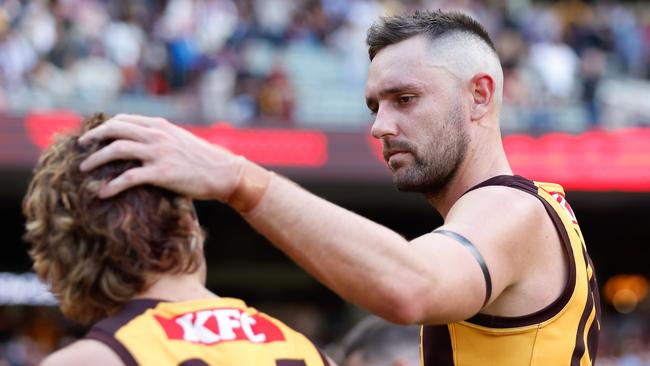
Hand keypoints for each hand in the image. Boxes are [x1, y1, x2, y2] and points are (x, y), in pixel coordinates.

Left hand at [78, 114, 244, 199]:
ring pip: (116, 150)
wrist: (224, 173)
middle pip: (114, 130)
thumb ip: (161, 137)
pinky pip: (129, 178)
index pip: (124, 120)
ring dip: (96, 159)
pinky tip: (102, 193)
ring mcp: (159, 153)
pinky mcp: (162, 173)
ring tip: (84, 170)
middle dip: (93, 138)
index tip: (93, 137)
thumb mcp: (181, 140)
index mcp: (161, 125)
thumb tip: (142, 142)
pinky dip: (112, 185)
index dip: (104, 127)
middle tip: (81, 148)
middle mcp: (157, 135)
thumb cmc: (204, 160)